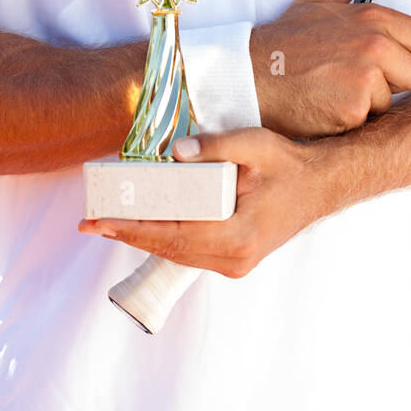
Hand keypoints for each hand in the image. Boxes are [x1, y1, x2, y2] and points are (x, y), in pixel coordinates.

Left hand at [78, 128, 328, 276]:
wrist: (322, 186)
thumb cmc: (290, 165)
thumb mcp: (256, 146)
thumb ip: (216, 146)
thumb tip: (176, 150)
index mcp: (236, 237)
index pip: (170, 234)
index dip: (129, 227)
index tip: (97, 222)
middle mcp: (233, 260)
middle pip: (166, 248)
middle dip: (126, 233)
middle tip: (89, 222)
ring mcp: (234, 264)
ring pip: (176, 252)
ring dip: (142, 236)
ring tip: (107, 222)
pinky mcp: (235, 259)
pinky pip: (189, 251)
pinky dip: (164, 237)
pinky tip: (144, 224)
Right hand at [250, 0, 410, 138]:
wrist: (251, 75)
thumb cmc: (283, 44)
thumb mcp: (317, 2)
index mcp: (373, 19)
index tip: (407, 62)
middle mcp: (375, 45)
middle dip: (392, 82)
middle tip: (356, 78)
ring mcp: (366, 78)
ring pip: (392, 102)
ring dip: (370, 104)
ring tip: (336, 90)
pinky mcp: (354, 109)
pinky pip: (370, 122)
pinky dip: (351, 120)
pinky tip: (328, 106)